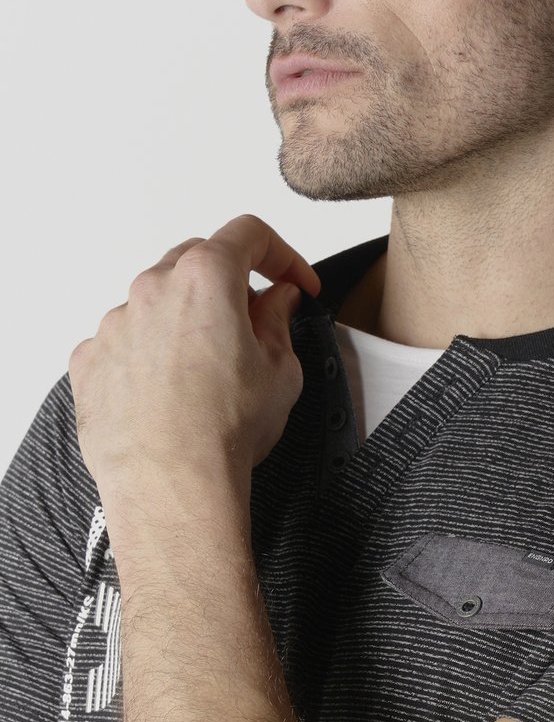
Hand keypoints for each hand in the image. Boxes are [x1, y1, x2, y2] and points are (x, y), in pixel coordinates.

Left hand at [68, 214, 321, 495]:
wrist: (170, 486)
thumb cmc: (224, 430)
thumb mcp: (281, 369)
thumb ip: (279, 319)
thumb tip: (277, 300)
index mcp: (205, 277)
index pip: (248, 235)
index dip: (282, 255)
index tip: (294, 283)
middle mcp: (152, 288)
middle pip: (197, 259)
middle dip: (230, 283)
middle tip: (254, 323)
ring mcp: (115, 323)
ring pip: (157, 301)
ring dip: (184, 319)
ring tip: (207, 370)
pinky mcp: (90, 360)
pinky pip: (124, 340)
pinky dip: (147, 353)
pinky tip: (168, 390)